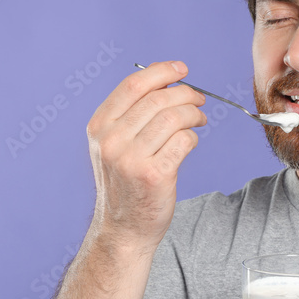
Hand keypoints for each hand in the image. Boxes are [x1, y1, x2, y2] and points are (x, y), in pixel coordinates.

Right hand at [85, 60, 205, 250]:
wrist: (123, 229)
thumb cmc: (125, 184)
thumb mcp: (114, 146)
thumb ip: (131, 116)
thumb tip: (168, 83)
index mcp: (99, 127)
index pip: (133, 86)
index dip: (161, 72)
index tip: (181, 69)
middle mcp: (112, 141)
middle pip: (158, 99)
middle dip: (186, 94)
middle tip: (199, 99)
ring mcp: (131, 158)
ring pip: (174, 117)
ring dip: (194, 114)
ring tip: (199, 120)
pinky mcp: (154, 174)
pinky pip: (184, 141)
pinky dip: (192, 137)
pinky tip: (190, 142)